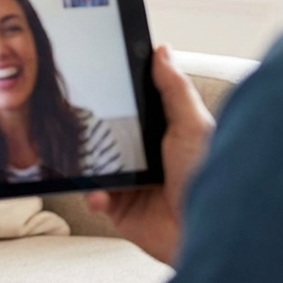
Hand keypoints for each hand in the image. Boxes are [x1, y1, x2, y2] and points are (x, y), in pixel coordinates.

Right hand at [85, 45, 214, 264]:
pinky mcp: (119, 209)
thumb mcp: (192, 125)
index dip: (114, 96)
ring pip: (95, 164)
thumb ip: (174, 89)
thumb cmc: (208, 177)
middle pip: (107, 134)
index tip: (93, 80)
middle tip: (73, 120)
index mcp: (163, 134)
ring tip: (82, 160)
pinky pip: (94, 196)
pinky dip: (93, 195)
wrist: (207, 233)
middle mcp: (145, 157)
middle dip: (90, 130)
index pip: (133, 108)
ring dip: (87, 164)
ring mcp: (131, 182)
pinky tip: (102, 194)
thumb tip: (161, 50)